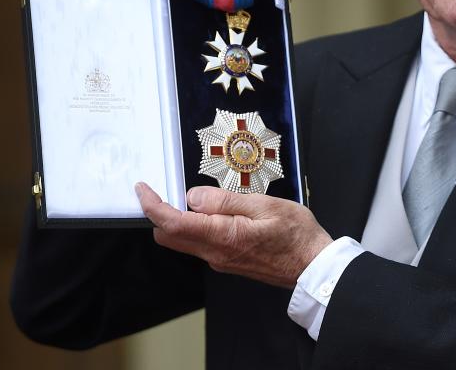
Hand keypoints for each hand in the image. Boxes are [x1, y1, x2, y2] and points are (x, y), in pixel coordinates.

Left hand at [136, 183, 332, 288]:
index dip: (152, 205)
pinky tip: (213, 211)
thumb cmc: (296, 235)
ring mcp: (220, 260)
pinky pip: (200, 243)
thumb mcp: (265, 206)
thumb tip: (192, 196)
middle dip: (160, 213)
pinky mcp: (227, 261)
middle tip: (166, 188)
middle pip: (169, 236)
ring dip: (177, 219)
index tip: (142, 189)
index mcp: (222, 236)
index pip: (173, 223)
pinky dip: (195, 226)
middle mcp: (215, 253)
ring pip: (183, 241)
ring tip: (194, 196)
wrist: (312, 266)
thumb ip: (225, 201)